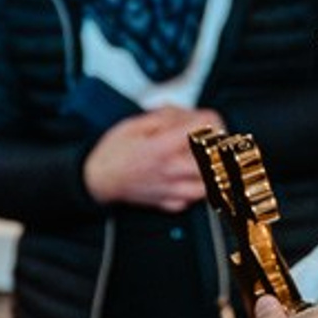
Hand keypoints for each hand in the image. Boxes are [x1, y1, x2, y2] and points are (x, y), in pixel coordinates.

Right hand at [81, 106, 225, 211]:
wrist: (98, 179)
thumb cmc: (113, 153)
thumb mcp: (136, 123)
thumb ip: (166, 116)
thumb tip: (186, 114)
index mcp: (165, 146)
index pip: (207, 129)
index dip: (212, 120)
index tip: (208, 121)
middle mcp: (172, 169)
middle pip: (216, 157)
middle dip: (219, 144)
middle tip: (213, 139)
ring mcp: (173, 189)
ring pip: (212, 183)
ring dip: (214, 170)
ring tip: (207, 160)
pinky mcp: (170, 203)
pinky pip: (194, 200)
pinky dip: (197, 189)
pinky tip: (192, 179)